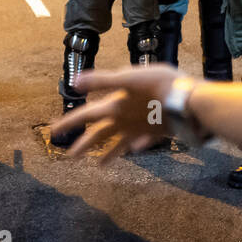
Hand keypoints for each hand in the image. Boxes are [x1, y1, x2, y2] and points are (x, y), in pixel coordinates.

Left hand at [50, 66, 182, 159]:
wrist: (188, 104)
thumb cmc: (158, 85)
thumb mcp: (128, 77)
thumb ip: (101, 81)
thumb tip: (75, 82)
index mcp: (115, 107)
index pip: (86, 116)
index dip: (69, 122)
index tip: (53, 132)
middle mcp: (124, 122)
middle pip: (100, 135)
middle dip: (84, 144)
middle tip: (71, 156)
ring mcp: (140, 130)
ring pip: (120, 144)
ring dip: (109, 154)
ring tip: (101, 165)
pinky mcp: (156, 132)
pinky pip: (142, 143)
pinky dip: (137, 147)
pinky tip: (137, 150)